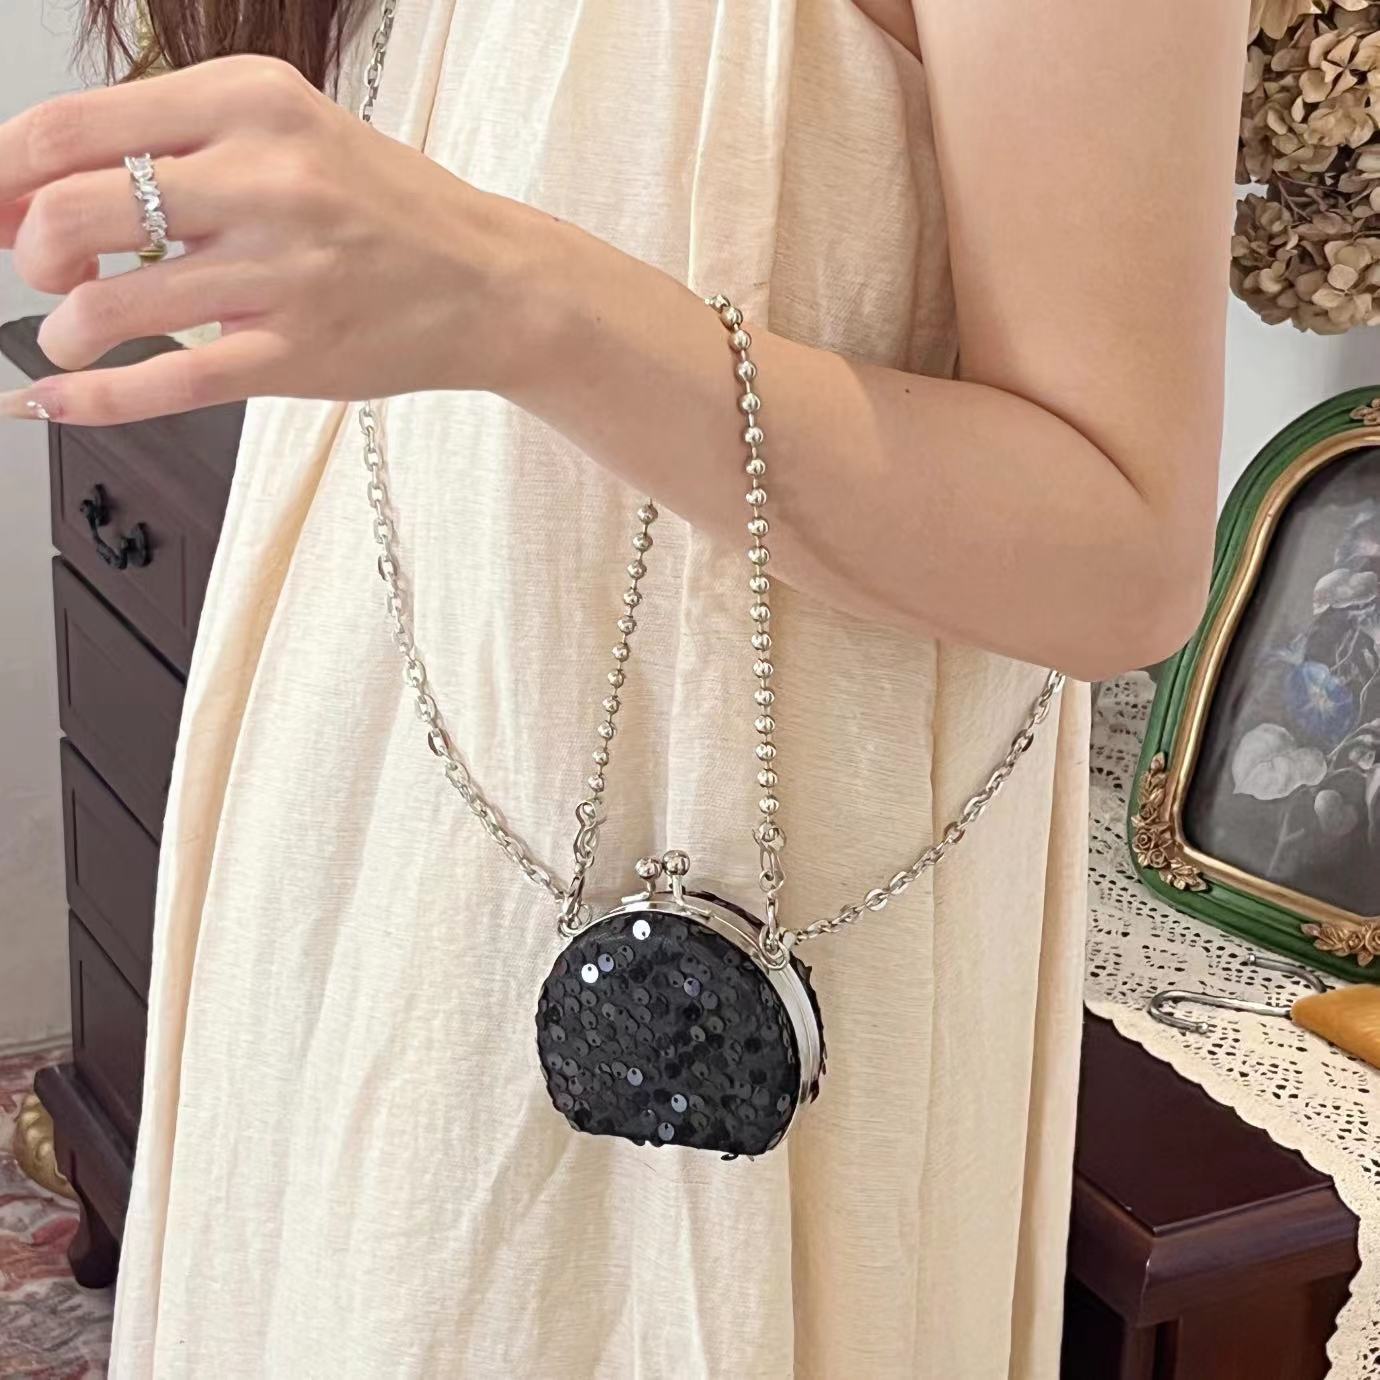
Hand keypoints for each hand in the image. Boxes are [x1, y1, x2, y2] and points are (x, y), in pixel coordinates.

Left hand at [0, 55, 516, 423]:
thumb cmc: (388, 210)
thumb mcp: (287, 130)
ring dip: (66, 329)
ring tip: (79, 333)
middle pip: (72, 211)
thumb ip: (179, 142)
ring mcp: (284, 274)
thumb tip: (44, 185)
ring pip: (113, 305)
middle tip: (45, 270)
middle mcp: (266, 180)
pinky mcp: (300, 355)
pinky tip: (56, 401)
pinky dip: (95, 400)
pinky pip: (170, 382)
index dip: (2, 173)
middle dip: (29, 251)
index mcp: (250, 101)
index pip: (70, 126)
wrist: (491, 281)